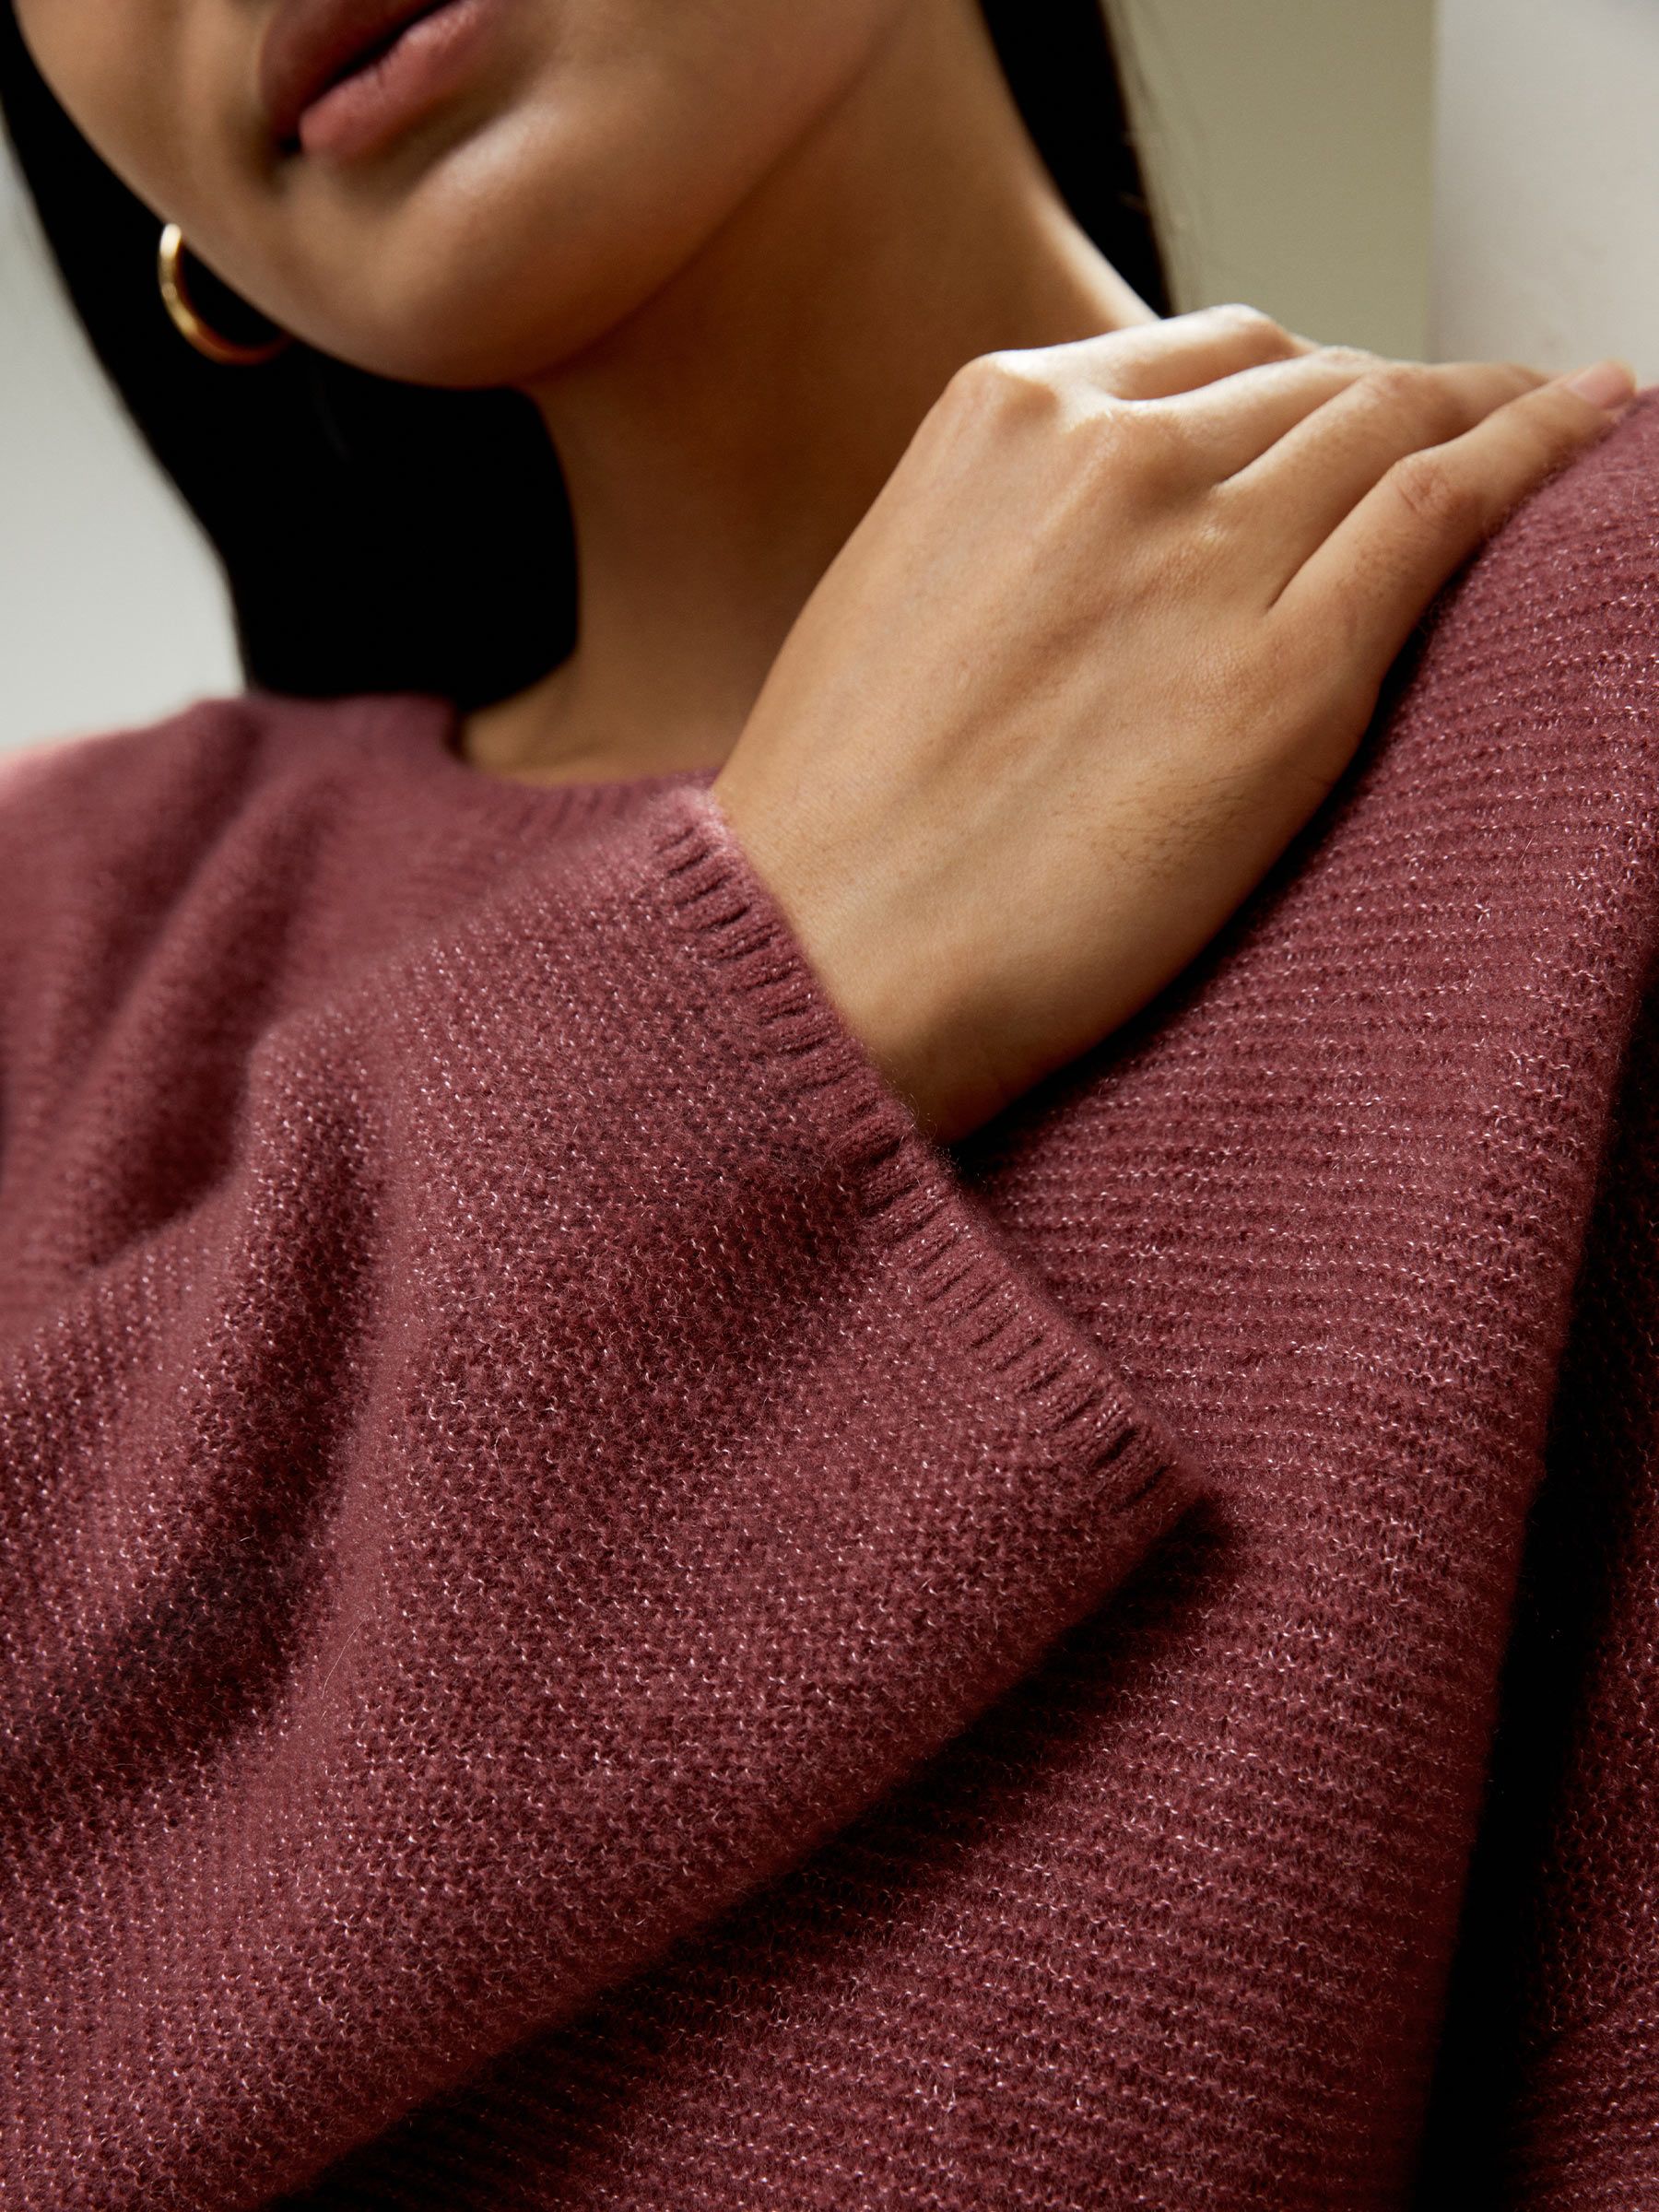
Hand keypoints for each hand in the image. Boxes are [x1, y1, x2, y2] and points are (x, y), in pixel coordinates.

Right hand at [710, 306, 1634, 1144]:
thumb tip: (1118, 542)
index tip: (1355, 417)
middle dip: (1400, 398)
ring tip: (1553, 423)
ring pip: (1397, 421)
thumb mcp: (900, 606)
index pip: (1216, 356)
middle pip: (1316, 379)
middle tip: (1464, 431)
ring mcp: (1204, 555)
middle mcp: (1107, 453)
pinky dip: (1538, 452)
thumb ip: (1015, 533)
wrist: (823, 965)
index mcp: (997, 421)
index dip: (1309, 384)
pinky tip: (1587, 431)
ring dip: (1486, 410)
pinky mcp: (1290, 672)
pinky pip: (1451, 507)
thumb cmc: (838, 831)